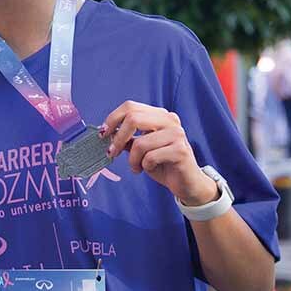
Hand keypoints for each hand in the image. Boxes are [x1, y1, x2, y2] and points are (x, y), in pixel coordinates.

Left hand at [98, 101, 217, 205]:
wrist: (187, 183)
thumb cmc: (163, 164)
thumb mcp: (141, 150)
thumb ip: (128, 139)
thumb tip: (106, 133)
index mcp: (159, 115)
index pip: (130, 107)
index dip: (113, 119)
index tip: (103, 134)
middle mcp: (170, 120)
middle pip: (133, 118)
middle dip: (117, 138)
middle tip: (112, 152)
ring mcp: (177, 134)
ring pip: (140, 142)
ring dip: (132, 160)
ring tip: (136, 167)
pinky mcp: (181, 150)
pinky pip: (150, 157)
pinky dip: (144, 165)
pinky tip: (149, 169)